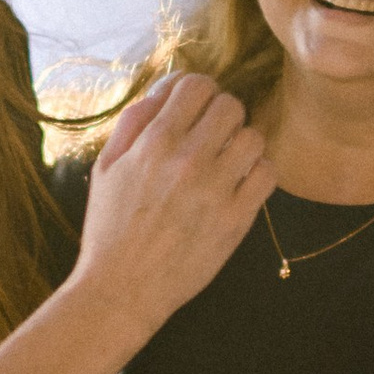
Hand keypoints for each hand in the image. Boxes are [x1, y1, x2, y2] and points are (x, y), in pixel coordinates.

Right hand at [74, 75, 271, 337]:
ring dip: (241, 146)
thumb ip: (135, 121)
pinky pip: (267, 174)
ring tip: (225, 164)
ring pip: (254, 137)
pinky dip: (257, 175)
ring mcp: (216, 189)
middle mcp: (188, 160)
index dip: (199, 92)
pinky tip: (237, 186)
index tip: (195, 110)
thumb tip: (166, 88)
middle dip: (222, 117)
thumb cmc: (111, 227)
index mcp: (154, 142)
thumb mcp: (106, 167)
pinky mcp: (236, 219)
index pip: (197, 84)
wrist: (123, 288)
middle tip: (211, 139)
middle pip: (231, 105)